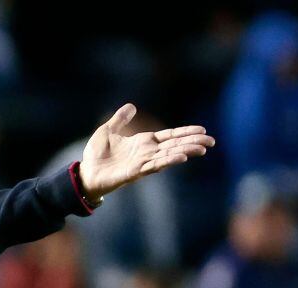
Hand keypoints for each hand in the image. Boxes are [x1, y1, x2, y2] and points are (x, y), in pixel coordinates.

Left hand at [78, 103, 215, 200]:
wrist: (85, 172)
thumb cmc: (96, 155)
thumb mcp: (107, 130)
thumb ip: (120, 119)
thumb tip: (131, 106)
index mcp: (143, 142)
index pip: (169, 136)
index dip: (185, 132)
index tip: (203, 130)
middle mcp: (146, 152)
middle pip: (174, 146)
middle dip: (193, 142)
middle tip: (212, 141)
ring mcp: (142, 163)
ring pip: (168, 155)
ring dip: (185, 151)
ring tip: (202, 148)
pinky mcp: (134, 172)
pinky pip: (154, 165)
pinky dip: (167, 160)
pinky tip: (181, 157)